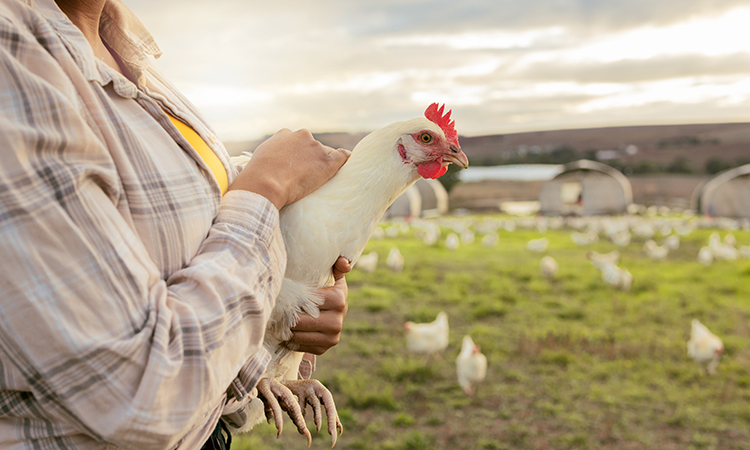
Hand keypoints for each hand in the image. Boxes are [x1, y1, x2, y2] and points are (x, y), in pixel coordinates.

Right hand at [228, 129, 349, 208]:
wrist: (264, 184)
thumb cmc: (256, 177)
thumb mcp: (258, 159)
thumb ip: (269, 156)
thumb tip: (267, 165)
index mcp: (284, 134)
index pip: (298, 141)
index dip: (298, 155)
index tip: (296, 166)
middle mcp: (302, 135)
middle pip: (312, 146)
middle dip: (311, 158)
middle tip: (305, 176)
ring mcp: (316, 147)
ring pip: (326, 154)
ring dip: (323, 164)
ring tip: (316, 180)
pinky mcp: (327, 161)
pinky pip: (343, 156)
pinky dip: (346, 159)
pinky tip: (348, 164)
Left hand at [285, 257, 349, 353]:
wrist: (335, 314)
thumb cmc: (329, 291)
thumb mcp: (334, 277)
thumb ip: (337, 266)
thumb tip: (343, 261)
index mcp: (338, 300)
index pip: (307, 302)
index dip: (292, 299)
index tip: (281, 296)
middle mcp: (337, 322)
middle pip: (300, 321)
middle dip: (285, 315)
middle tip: (273, 309)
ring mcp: (331, 338)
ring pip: (297, 335)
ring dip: (284, 328)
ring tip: (276, 320)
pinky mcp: (323, 349)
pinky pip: (299, 346)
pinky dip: (289, 340)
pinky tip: (284, 331)